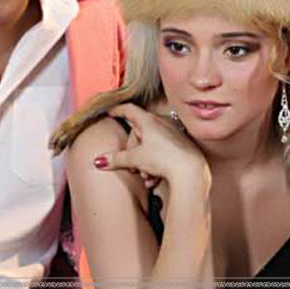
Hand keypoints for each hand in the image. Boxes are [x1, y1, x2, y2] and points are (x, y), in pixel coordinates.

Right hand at [94, 103, 209, 188]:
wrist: (190, 171)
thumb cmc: (164, 160)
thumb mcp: (135, 159)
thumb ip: (116, 159)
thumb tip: (99, 161)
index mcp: (149, 121)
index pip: (129, 110)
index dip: (117, 110)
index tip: (110, 112)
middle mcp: (162, 122)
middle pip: (138, 132)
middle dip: (132, 152)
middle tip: (132, 167)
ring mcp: (173, 132)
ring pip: (150, 144)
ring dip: (144, 162)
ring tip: (146, 176)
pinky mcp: (181, 144)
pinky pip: (162, 150)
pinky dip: (156, 163)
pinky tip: (155, 178)